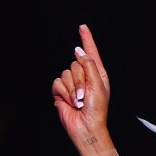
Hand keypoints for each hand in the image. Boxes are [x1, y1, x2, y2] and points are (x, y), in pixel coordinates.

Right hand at [51, 24, 111, 155]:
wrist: (86, 127)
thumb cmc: (96, 110)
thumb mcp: (98, 84)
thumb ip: (89, 64)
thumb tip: (78, 51)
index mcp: (97, 75)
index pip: (90, 53)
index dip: (86, 40)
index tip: (83, 28)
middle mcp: (84, 77)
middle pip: (75, 63)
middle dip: (80, 80)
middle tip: (84, 96)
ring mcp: (72, 85)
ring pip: (65, 73)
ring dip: (72, 89)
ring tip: (79, 102)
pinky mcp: (61, 92)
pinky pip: (57, 83)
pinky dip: (64, 93)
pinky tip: (70, 102)